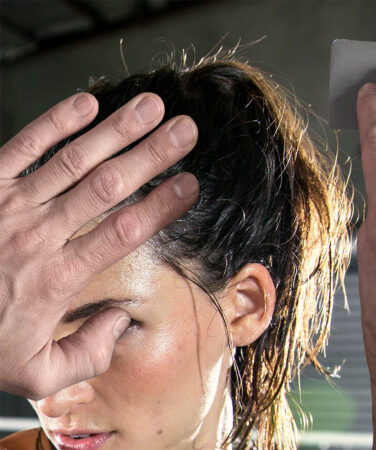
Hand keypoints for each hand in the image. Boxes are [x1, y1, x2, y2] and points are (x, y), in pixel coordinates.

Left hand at [0, 92, 198, 399]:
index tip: (191, 184)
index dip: (162, 205)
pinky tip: (87, 102)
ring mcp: (10, 205)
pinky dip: (54, 123)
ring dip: (117, 130)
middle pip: (108, 187)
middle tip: (187, 130)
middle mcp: (39, 235)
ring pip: (74, 161)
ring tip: (152, 106)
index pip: (123, 232)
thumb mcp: (36, 373)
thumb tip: (120, 321)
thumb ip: (87, 354)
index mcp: (57, 277)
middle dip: (152, 155)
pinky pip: (24, 147)